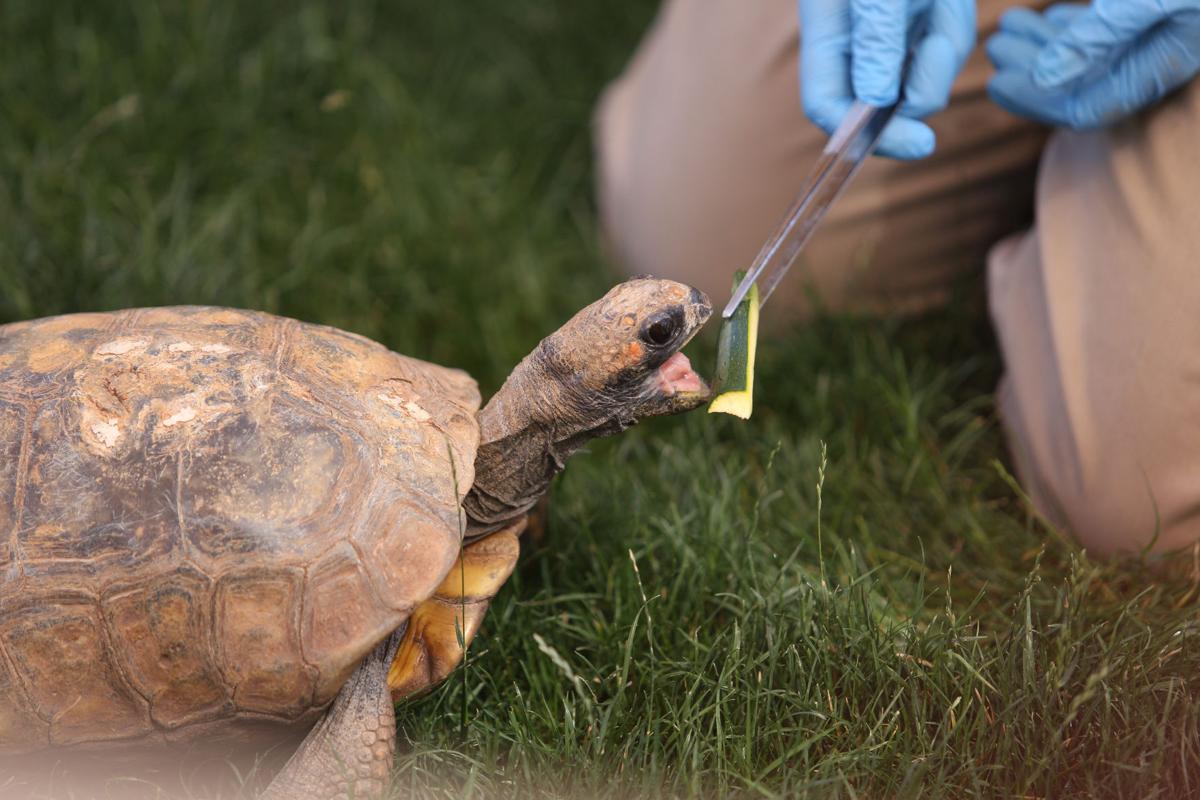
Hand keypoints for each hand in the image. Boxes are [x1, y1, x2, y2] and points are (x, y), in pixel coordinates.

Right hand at [799, 0, 975, 159]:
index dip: (861, 135)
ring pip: (922, 80)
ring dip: (944, 50)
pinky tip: (946, 0)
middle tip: (933, 81)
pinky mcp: (920, 26)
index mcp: (826, 34)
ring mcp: (890, 38)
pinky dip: (954, 28)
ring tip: (941, 2)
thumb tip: (875, 99)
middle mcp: (854, 44)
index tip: (915, 144)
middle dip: (916, 95)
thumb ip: (875, 39)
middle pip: (878, 107)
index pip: (827, 105)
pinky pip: (945, 52)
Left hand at [987, 1, 1199, 129]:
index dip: (1036, 102)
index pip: (1085, 110)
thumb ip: (1101, 35)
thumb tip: (1046, 79)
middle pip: (1080, 86)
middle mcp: (1157, 61)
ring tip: (1008, 26)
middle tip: (995, 44)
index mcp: (1159, 68)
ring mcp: (1159, 39)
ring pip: (1090, 59)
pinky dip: (1074, 29)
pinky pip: (1109, 37)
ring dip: (1045, 45)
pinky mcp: (1157, 16)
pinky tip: (1049, 18)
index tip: (997, 81)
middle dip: (1032, 69)